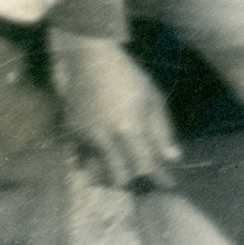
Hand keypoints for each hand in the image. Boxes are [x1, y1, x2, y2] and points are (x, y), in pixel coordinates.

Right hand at [51, 30, 179, 189]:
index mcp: (128, 129)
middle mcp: (104, 138)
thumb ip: (162, 131)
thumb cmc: (128, 76)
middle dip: (136, 182)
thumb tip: (173, 157)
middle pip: (120, 177)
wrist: (88, 60)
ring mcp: (84, 137)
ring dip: (113, 174)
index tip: (170, 184)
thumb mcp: (153, 99)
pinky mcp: (70, 133)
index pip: (145, 165)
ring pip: (98, 171)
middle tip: (147, 179)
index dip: (159, 178)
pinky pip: (83, 158)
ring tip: (126, 171)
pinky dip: (95, 163)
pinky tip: (104, 160)